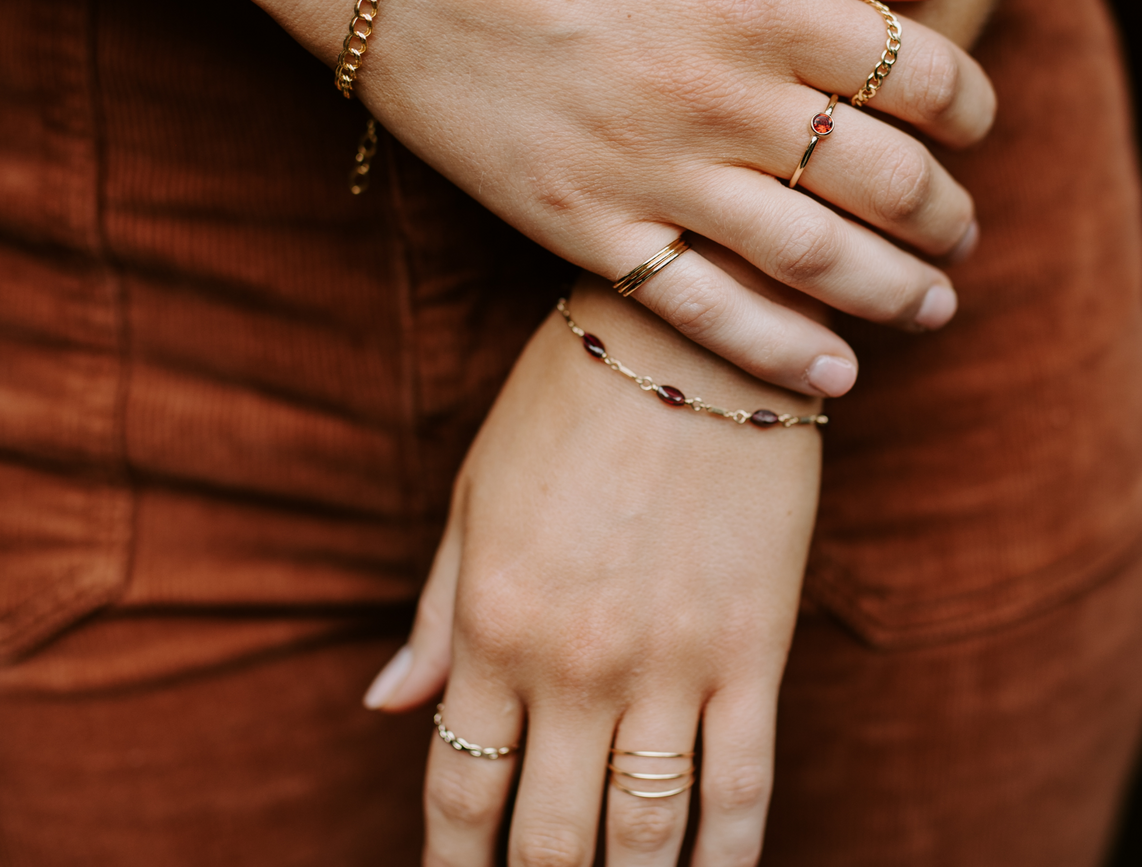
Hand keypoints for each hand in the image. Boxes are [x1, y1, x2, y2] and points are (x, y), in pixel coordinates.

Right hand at [0, 0, 992, 393]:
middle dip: (945, 209)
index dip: (970, 102)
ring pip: (810, 256)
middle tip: (967, 227)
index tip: (976, 118)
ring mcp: (647, 171)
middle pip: (880, 175)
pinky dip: (774, 352)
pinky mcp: (579, 226)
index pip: (915, 72)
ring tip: (937, 307)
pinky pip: (696, 308)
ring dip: (893, 290)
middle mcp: (717, 96)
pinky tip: (833, 379)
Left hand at [364, 272, 821, 866]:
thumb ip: (439, 610)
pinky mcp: (754, 647)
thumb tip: (387, 705)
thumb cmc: (573, 395)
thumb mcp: (480, 490)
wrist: (696, 327)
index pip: (460, 793)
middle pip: (548, 839)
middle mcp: (575, 665)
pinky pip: (743, 785)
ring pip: (644, 834)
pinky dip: (728, 855)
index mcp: (495, 626)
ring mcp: (670, 663)